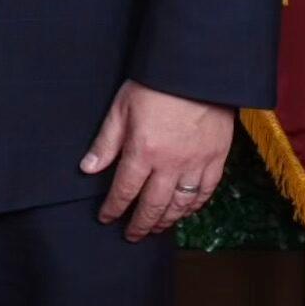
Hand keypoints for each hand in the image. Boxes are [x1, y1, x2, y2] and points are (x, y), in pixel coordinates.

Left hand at [81, 79, 234, 240]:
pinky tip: (185, 211)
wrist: (196, 70)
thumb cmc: (155, 84)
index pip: (125, 190)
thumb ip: (106, 141)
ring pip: (180, 204)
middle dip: (139, 223)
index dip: (114, 208)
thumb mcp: (121, 107)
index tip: (106, 218)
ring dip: (166, 220)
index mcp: (143, 151)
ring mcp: (196, 164)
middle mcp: (170, 164)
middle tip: (131, 235)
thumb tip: (88, 169)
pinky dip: (194, 207)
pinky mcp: (216, 159)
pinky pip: (205, 192)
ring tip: (155, 228)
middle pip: (153, 205)